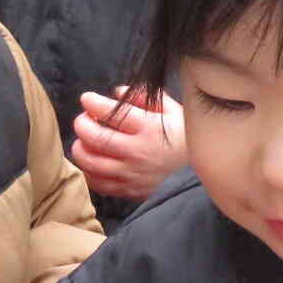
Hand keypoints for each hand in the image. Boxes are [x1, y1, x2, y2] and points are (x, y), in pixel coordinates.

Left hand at [69, 89, 185, 200]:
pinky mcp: (129, 191)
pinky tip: (93, 161)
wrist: (202, 176)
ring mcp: (131, 174)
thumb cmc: (186, 140)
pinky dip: (88, 172)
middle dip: (82, 124)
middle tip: (84, 119)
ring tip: (84, 140)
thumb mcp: (174, 111)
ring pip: (91, 163)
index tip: (87, 99)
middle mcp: (137, 152)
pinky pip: (99, 184)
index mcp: (149, 128)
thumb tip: (117, 91)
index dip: (92, 103)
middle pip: (94, 138)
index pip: (110, 113)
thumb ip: (144, 97)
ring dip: (80, 149)